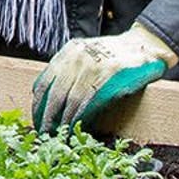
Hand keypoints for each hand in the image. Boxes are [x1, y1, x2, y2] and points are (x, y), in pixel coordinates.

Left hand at [33, 23, 177, 132]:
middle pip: (55, 93)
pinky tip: (76, 127)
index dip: (38, 102)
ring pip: (71, 100)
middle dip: (48, 116)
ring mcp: (93, 66)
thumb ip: (68, 69)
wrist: (142, 44)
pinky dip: (81, 117)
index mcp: (69, 51)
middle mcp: (77, 57)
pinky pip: (90, 101)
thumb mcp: (84, 54)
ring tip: (60, 134)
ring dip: (64, 121)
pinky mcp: (110, 76)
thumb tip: (48, 96)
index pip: (45, 80)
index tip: (36, 116)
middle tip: (44, 131)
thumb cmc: (112, 54)